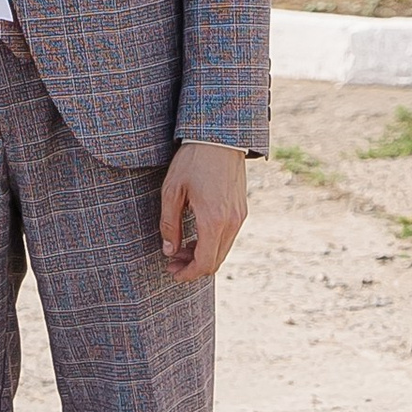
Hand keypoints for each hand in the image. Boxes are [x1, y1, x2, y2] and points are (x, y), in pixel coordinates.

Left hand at [160, 142, 247, 283]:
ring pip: (223, 250)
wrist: (220, 137)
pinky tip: (196, 235)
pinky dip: (212, 243)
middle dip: (193, 267)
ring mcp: (239, 216)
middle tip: (172, 262)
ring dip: (203, 256)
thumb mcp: (172, 190)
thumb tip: (169, 251)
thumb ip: (170, 224)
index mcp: (213, 220)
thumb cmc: (193, 160)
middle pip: (215, 261)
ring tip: (181, 249)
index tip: (172, 272)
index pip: (204, 263)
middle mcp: (231, 222)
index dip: (187, 274)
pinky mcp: (242, 209)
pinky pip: (228, 237)